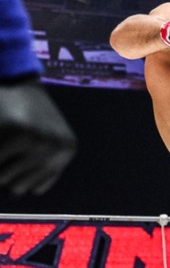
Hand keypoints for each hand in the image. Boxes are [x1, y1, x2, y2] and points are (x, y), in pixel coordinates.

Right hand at [0, 79, 76, 195]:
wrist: (14, 76)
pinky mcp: (16, 131)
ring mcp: (37, 140)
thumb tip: (28, 191)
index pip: (34, 188)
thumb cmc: (25, 110)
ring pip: (2, 178)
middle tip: (7, 147)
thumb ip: (40, 166)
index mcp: (66, 150)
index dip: (16, 176)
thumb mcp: (44, 138)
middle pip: (17, 187)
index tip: (12, 156)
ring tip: (5, 143)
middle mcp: (57, 147)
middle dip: (3, 171)